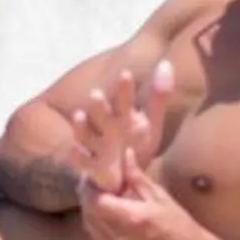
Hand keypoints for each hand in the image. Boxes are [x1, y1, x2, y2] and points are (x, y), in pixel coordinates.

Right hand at [69, 58, 174, 195]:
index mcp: (123, 115)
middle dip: (98, 105)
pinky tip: (73, 149)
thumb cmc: (138, 144)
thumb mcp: (152, 123)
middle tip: (96, 93)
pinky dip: (76, 155)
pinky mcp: (91, 165)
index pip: (124, 98)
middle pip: (101, 113)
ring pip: (86, 133)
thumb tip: (167, 63)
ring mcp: (97, 145)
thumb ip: (159, 97)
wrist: (124, 176)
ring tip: (78, 115)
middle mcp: (107, 127)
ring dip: (81, 125)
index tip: (126, 74)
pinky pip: (81, 160)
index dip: (125, 88)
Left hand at [77, 148, 212, 239]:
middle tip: (93, 186)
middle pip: (89, 216)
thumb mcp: (161, 198)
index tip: (90, 178)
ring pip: (91, 231)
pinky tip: (109, 221)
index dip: (88, 189)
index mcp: (132, 219)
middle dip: (87, 200)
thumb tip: (125, 154)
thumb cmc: (180, 227)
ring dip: (92, 215)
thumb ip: (138, 178)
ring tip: (101, 201)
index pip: (95, 202)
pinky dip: (99, 230)